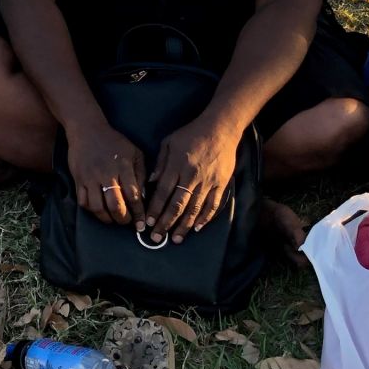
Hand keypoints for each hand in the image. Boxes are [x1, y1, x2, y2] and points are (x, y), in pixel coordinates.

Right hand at [66, 124, 146, 228]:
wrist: (87, 129)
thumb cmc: (114, 141)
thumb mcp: (134, 151)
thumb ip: (142, 173)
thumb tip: (143, 196)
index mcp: (124, 167)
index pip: (133, 196)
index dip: (138, 213)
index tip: (141, 225)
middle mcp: (107, 174)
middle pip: (116, 206)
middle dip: (123, 219)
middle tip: (126, 222)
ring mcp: (91, 178)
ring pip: (98, 207)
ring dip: (107, 218)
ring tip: (112, 218)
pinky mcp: (78, 179)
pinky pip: (83, 202)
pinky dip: (91, 210)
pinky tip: (98, 209)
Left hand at [145, 117, 241, 244]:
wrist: (220, 129)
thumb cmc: (191, 134)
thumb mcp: (169, 142)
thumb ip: (160, 163)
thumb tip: (150, 183)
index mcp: (177, 166)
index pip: (163, 192)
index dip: (155, 209)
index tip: (148, 222)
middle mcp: (191, 176)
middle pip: (177, 205)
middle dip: (165, 223)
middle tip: (157, 238)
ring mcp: (208, 182)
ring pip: (194, 209)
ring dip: (184, 226)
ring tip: (175, 239)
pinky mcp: (221, 184)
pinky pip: (212, 205)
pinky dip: (205, 218)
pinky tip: (197, 228)